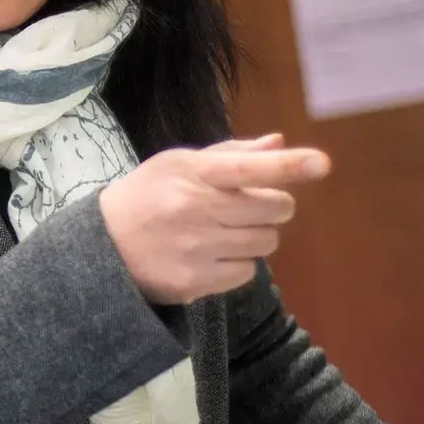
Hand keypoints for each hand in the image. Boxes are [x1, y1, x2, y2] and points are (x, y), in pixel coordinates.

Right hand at [98, 135, 330, 304]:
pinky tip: (212, 256)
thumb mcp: (178, 164)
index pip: (248, 167)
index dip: (288, 165)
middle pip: (273, 209)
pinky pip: (247, 272)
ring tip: (225, 232)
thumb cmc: (147, 197)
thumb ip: (231, 155)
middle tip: (248, 209)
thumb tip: (279, 142)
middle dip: (273, 207)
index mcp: (192, 173)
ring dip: (257, 236)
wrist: (101, 247)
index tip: (322, 163)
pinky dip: (239, 264)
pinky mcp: (195, 281)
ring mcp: (196, 247)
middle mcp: (196, 209)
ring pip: (266, 242)